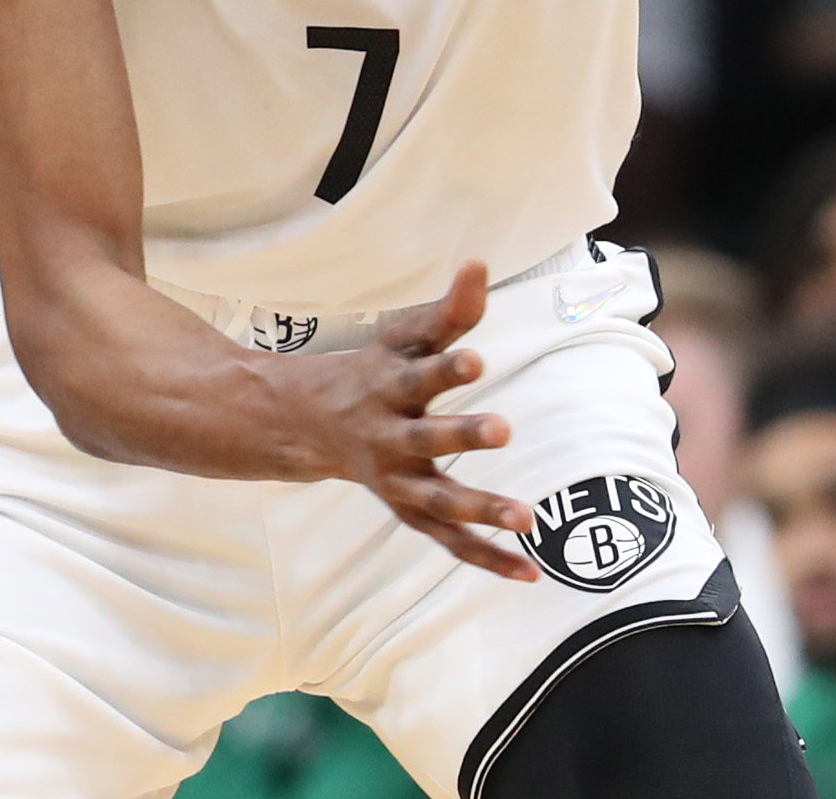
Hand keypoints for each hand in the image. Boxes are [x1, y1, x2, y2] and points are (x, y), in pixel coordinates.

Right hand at [287, 263, 538, 581]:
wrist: (306, 426)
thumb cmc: (372, 373)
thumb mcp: (402, 337)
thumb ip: (447, 311)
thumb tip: (479, 263)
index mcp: (388, 388)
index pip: (419, 375)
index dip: (446, 367)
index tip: (475, 357)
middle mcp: (390, 438)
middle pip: (426, 439)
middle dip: (462, 436)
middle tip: (502, 428)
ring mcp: (398, 481)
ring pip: (439, 501)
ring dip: (481, 510)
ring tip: (527, 518)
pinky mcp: (410, 511)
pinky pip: (450, 541)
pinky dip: (487, 558)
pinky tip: (529, 572)